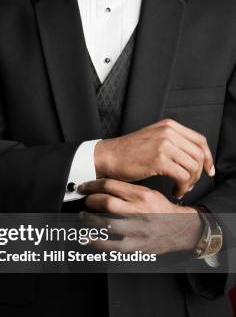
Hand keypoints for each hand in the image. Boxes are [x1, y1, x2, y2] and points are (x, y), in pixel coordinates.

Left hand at [78, 179, 202, 253]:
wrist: (183, 229)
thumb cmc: (163, 211)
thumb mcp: (149, 193)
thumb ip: (127, 190)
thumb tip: (101, 188)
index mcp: (142, 195)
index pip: (110, 185)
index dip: (92, 185)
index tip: (84, 187)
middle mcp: (139, 211)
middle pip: (106, 203)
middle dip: (90, 201)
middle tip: (85, 202)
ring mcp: (138, 229)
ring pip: (106, 222)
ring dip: (89, 219)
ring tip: (83, 216)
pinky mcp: (136, 245)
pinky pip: (111, 245)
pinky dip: (96, 242)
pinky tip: (87, 237)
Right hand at [94, 118, 214, 198]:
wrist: (107, 156)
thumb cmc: (127, 153)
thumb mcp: (153, 139)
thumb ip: (172, 142)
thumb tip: (193, 158)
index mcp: (169, 126)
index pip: (200, 141)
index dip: (208, 157)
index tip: (208, 170)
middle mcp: (168, 132)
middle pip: (199, 155)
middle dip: (198, 173)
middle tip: (190, 184)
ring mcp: (164, 145)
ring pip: (192, 167)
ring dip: (190, 182)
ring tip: (180, 188)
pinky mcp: (158, 160)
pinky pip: (182, 176)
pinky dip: (182, 187)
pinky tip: (174, 191)